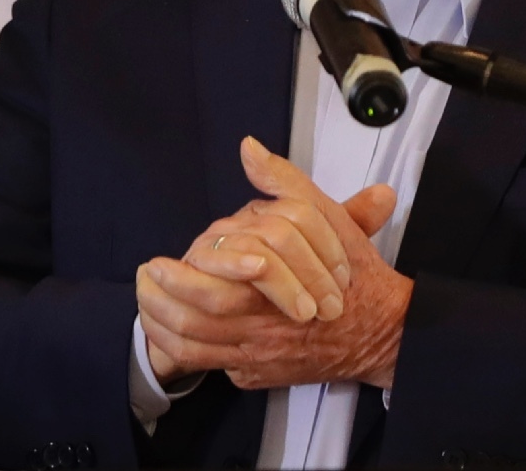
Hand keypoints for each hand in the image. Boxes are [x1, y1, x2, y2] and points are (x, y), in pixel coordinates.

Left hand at [136, 138, 413, 391]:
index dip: (179, 279)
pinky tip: (164, 330)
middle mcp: (266, 329)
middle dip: (160, 303)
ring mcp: (260, 356)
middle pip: (199, 323)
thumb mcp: (326, 218)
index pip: (215, 291)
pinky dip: (181, 351)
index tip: (155, 262)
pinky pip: (210, 366)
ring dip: (162, 326)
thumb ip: (285, 183)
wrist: (384, 332)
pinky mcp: (258, 375)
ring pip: (198, 348)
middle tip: (141, 282)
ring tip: (143, 303)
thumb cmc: (354, 276)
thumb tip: (250, 150)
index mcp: (278, 289)